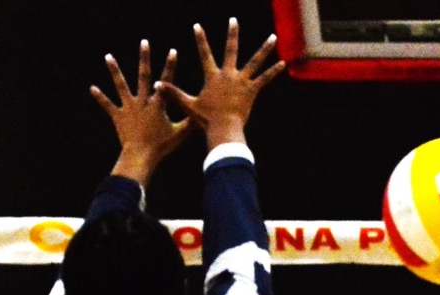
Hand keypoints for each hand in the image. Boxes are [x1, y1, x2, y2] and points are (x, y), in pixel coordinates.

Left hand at [91, 39, 192, 185]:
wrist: (141, 156)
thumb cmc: (161, 146)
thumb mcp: (179, 135)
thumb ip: (189, 123)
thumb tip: (203, 117)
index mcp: (158, 105)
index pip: (166, 82)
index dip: (170, 66)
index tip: (172, 51)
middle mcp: (142, 102)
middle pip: (143, 76)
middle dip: (145, 58)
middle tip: (144, 43)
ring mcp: (129, 108)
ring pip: (121, 85)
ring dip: (114, 70)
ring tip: (108, 56)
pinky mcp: (118, 116)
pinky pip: (108, 105)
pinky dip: (100, 97)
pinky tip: (92, 88)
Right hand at [156, 18, 284, 148]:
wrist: (223, 129)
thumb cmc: (206, 120)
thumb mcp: (189, 105)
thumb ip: (173, 93)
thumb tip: (155, 86)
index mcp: (213, 77)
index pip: (204, 54)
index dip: (200, 39)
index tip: (197, 26)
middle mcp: (228, 75)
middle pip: (231, 50)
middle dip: (232, 34)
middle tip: (233, 20)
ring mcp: (241, 81)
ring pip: (255, 61)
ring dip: (264, 49)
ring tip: (273, 37)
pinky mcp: (252, 90)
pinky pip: (265, 78)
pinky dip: (274, 71)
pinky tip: (283, 63)